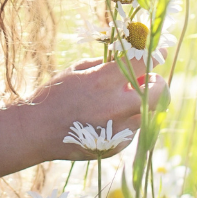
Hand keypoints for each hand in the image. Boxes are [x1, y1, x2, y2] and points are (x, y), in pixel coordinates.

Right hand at [34, 57, 168, 161]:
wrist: (36, 131)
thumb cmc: (54, 95)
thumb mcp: (76, 70)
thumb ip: (105, 64)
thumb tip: (128, 59)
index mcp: (102, 81)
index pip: (141, 64)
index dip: (154, 54)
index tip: (160, 51)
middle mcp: (114, 106)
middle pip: (158, 93)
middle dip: (159, 83)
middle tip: (151, 80)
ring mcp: (117, 130)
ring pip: (148, 113)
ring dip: (142, 103)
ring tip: (123, 100)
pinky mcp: (116, 146)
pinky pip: (133, 130)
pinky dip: (128, 121)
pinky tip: (108, 118)